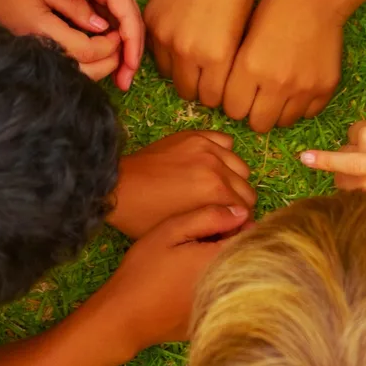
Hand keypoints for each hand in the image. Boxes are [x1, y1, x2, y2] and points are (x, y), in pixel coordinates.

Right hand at [0, 0, 122, 80]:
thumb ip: (72, 3)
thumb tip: (101, 24)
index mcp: (43, 31)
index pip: (88, 50)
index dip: (110, 45)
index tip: (117, 31)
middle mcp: (39, 55)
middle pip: (86, 72)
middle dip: (109, 61)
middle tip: (117, 42)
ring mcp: (33, 65)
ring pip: (76, 79)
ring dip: (97, 68)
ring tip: (106, 48)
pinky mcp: (30, 67)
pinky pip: (63, 75)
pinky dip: (80, 69)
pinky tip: (85, 54)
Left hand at [15, 0, 143, 90]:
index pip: (128, 14)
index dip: (131, 43)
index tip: (128, 67)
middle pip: (130, 25)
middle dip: (131, 55)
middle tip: (124, 84)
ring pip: (120, 29)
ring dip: (121, 55)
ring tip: (117, 82)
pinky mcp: (93, 0)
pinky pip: (107, 26)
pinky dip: (108, 46)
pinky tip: (101, 63)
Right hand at [88, 205, 249, 356]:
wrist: (124, 317)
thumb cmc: (144, 271)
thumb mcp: (170, 231)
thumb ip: (209, 217)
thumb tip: (242, 212)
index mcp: (221, 258)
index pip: (249, 235)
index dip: (233, 226)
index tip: (211, 227)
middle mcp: (230, 283)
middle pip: (245, 256)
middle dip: (228, 245)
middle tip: (197, 245)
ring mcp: (223, 304)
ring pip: (235, 275)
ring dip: (221, 265)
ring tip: (190, 265)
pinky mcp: (214, 318)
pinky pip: (223, 294)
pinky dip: (213, 285)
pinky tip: (187, 285)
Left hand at [109, 131, 255, 238]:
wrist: (118, 187)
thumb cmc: (145, 216)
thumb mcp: (182, 229)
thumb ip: (215, 226)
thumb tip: (237, 228)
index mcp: (215, 192)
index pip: (246, 211)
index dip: (238, 225)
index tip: (228, 229)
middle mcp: (216, 166)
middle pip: (247, 189)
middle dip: (238, 204)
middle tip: (223, 213)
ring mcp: (206, 147)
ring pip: (241, 166)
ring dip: (234, 180)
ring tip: (218, 190)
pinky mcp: (195, 136)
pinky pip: (225, 143)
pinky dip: (224, 155)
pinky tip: (212, 167)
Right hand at [145, 0, 253, 107]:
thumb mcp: (243, 33)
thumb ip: (230, 65)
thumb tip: (225, 88)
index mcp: (216, 55)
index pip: (214, 98)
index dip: (220, 95)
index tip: (224, 86)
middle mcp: (187, 51)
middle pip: (189, 92)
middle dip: (200, 88)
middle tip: (209, 74)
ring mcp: (165, 38)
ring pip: (170, 76)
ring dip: (182, 72)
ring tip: (195, 57)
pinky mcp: (151, 25)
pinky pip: (156, 54)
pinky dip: (168, 53)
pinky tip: (181, 39)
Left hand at [223, 0, 342, 132]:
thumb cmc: (275, 8)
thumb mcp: (244, 34)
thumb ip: (236, 69)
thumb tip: (229, 97)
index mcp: (250, 67)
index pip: (233, 110)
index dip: (234, 103)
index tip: (238, 94)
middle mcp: (276, 83)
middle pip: (258, 124)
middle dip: (254, 113)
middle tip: (257, 98)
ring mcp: (304, 88)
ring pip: (283, 122)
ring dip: (278, 111)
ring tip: (278, 92)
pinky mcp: (325, 88)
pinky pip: (308, 113)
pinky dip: (301, 105)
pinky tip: (297, 87)